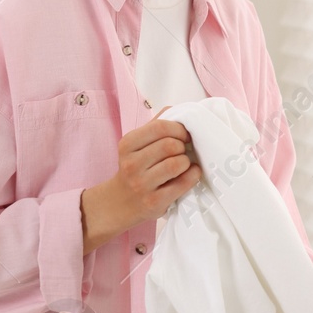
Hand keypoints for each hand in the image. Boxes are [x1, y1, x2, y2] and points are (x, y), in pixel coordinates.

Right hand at [80, 106, 201, 253]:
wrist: (119, 202)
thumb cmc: (135, 168)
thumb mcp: (136, 145)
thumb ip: (155, 126)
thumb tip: (178, 110)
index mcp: (127, 144)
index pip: (160, 127)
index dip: (179, 128)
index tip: (183, 135)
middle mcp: (132, 164)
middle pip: (170, 145)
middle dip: (182, 146)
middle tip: (182, 150)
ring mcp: (142, 184)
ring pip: (177, 164)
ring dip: (187, 162)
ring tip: (183, 163)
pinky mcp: (154, 201)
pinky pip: (183, 183)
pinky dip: (193, 175)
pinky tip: (190, 173)